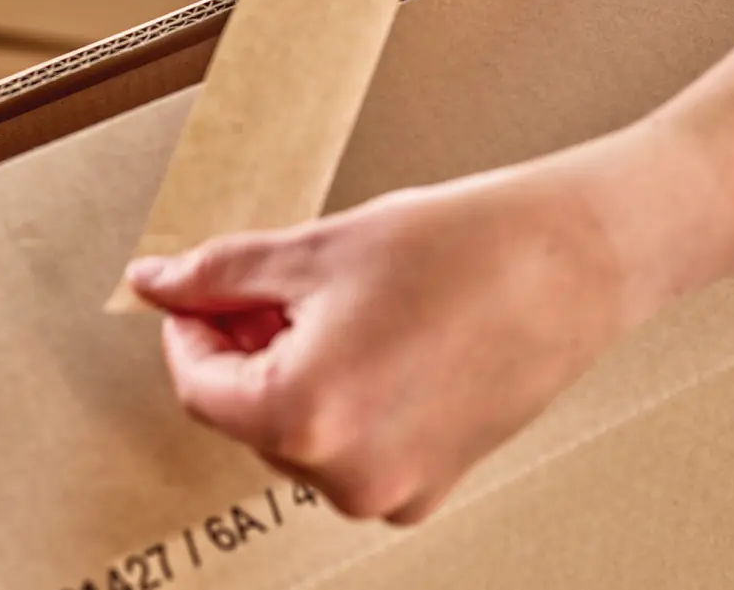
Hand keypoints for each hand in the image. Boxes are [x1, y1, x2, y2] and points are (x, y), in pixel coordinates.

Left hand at [125, 161, 631, 524]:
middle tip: (279, 284)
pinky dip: (349, 403)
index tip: (202, 291)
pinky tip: (385, 339)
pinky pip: (354, 453)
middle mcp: (344, 475)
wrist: (578, 259)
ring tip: (342, 304)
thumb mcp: (320, 249)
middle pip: (249, 415)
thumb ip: (223, 275)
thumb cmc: (462, 244)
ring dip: (297, 375)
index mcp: (302, 414)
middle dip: (249, 349)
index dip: (191, 329)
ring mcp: (393, 489)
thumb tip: (156, 283)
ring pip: (301, 436)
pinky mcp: (434, 486)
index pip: (199, 386)